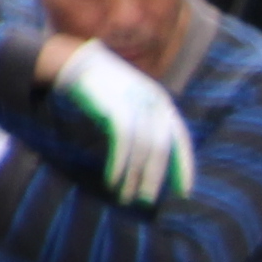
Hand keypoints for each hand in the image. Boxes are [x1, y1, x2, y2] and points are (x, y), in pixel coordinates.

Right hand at [47, 44, 192, 207]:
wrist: (77, 62)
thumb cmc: (106, 87)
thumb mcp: (135, 101)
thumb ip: (148, 124)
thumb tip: (154, 158)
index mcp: (163, 103)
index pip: (181, 141)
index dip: (184, 167)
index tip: (184, 191)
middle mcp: (154, 104)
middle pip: (160, 150)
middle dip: (155, 178)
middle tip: (148, 200)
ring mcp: (135, 106)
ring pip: (141, 151)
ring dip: (133, 177)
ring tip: (127, 196)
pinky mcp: (115, 109)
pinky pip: (122, 145)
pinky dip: (119, 165)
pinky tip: (113, 180)